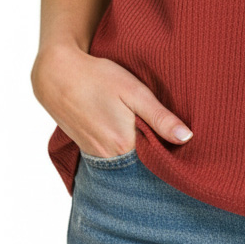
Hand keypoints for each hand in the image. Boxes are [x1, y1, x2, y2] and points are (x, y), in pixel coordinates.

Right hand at [30, 44, 192, 156]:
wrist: (57, 75)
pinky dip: (126, 154)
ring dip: (142, 157)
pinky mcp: (88, 150)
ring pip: (127, 165)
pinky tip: (134, 140)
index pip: (158, 163)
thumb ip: (160, 117)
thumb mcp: (134, 91)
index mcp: (124, 144)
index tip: (187, 150)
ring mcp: (96, 156)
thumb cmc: (98, 78)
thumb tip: (187, 138)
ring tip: (157, 142)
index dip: (173, 157)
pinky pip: (113, 161)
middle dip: (158, 159)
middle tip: (174, 145)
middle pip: (142, 168)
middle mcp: (109, 158)